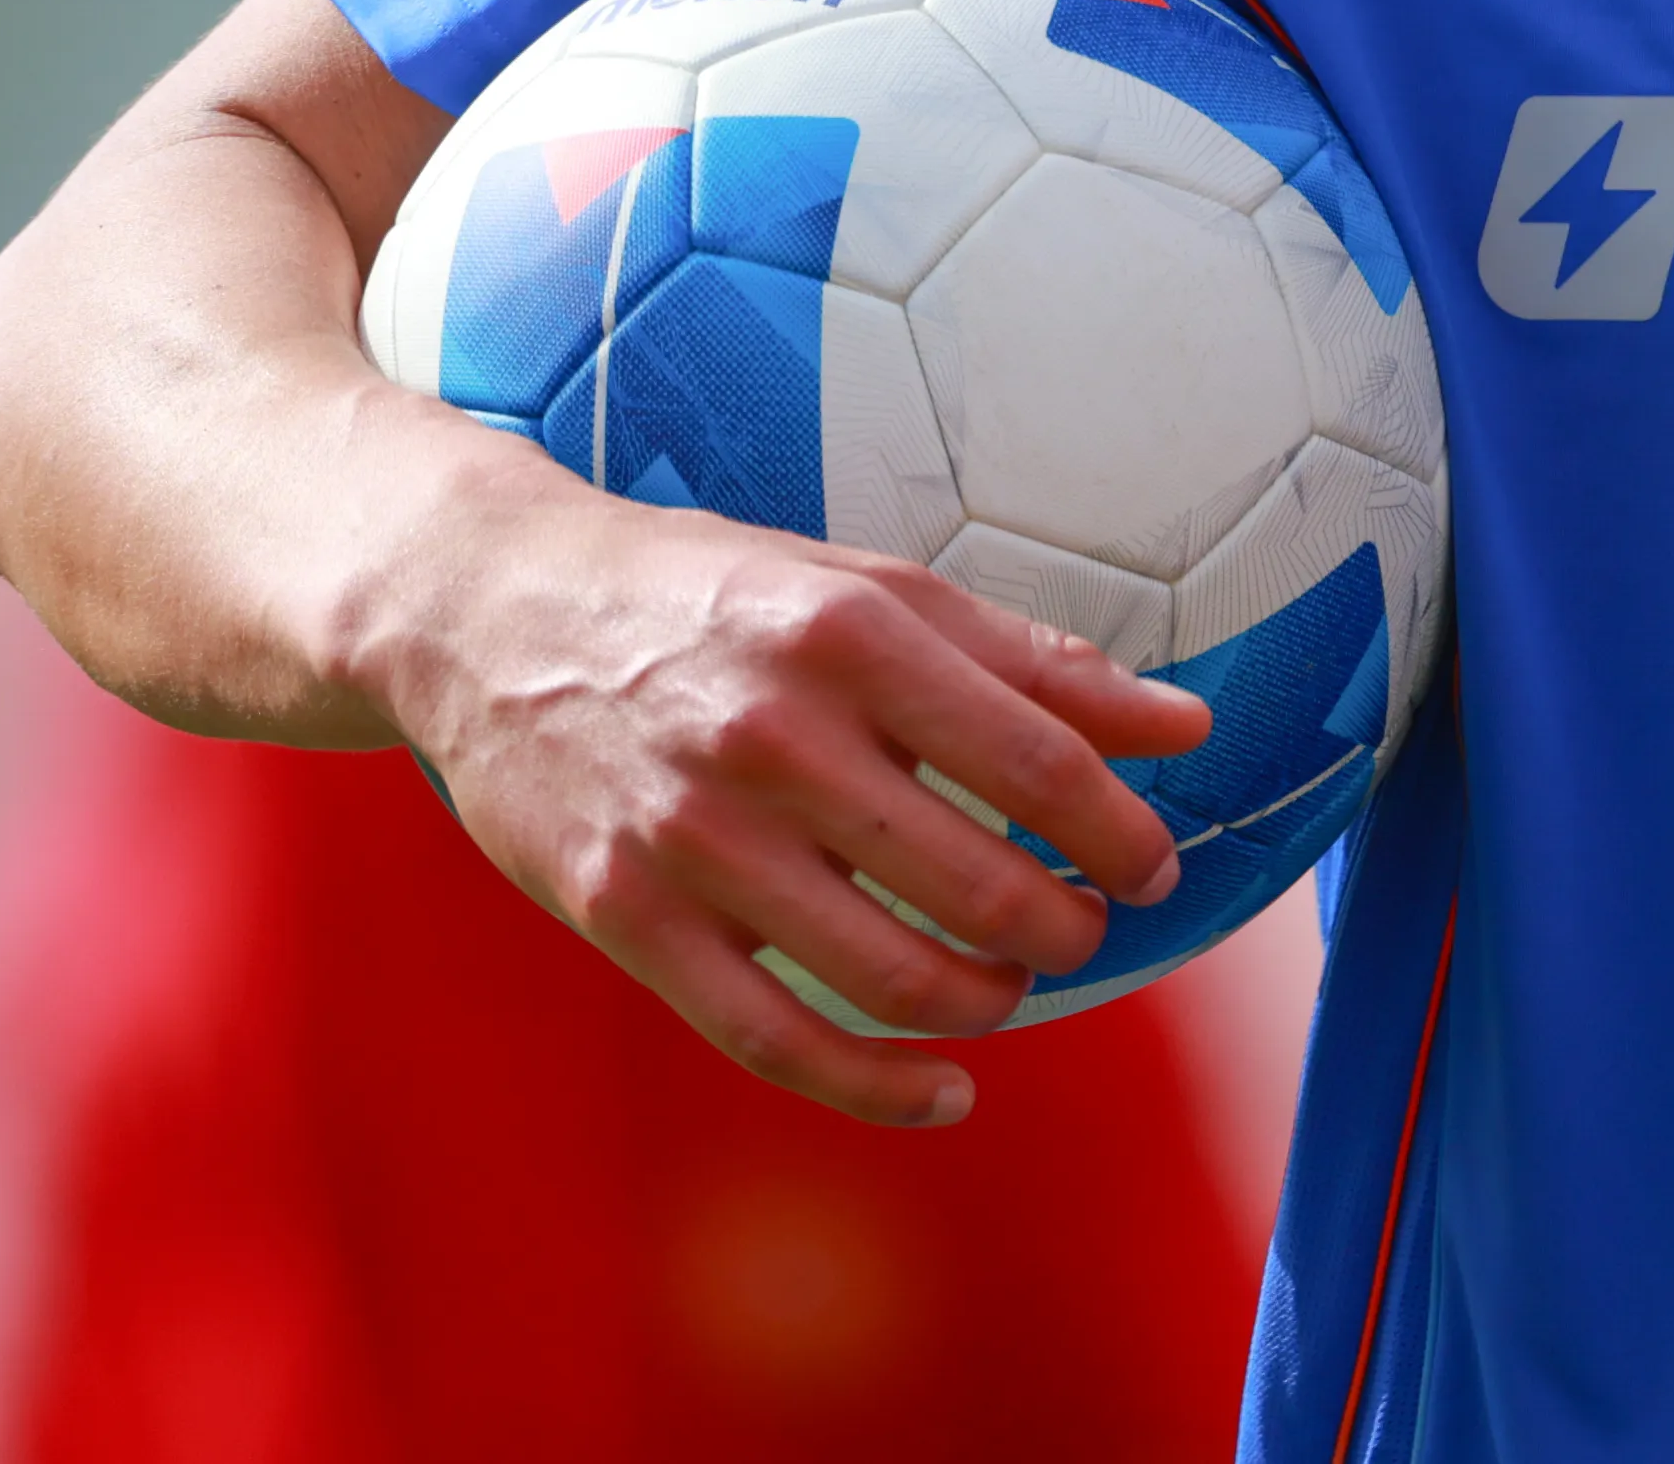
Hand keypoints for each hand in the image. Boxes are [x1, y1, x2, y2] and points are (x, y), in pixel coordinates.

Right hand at [369, 450, 1217, 1126]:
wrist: (485, 610)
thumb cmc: (702, 592)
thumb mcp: (864, 584)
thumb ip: (1028, 658)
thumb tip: (1187, 724)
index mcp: (846, 631)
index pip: (1035, 757)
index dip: (1120, 831)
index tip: (1153, 866)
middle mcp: (774, 734)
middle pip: (977, 881)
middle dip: (1061, 927)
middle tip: (1078, 927)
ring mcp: (694, 837)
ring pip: (890, 977)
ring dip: (985, 1001)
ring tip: (1006, 982)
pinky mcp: (629, 918)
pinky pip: (777, 1041)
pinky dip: (881, 1089)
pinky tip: (945, 1089)